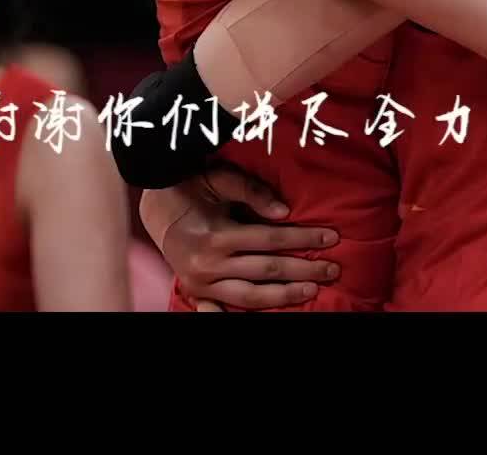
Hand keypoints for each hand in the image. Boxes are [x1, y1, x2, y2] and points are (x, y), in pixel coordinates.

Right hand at [140, 164, 339, 310]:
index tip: (331, 237)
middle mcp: (208, 263)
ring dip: (287, 294)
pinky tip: (280, 302)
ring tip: (314, 289)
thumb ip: (251, 192)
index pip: (270, 240)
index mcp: (215, 235)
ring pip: (253, 296)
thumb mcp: (218, 180)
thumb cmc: (190, 188)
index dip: (303, 239)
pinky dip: (259, 305)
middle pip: (268, 270)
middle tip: (333, 268)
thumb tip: (284, 212)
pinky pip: (234, 304)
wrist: (153, 209)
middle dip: (304, 270)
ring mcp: (201, 282)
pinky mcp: (197, 291)